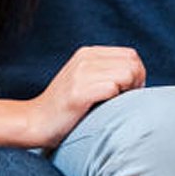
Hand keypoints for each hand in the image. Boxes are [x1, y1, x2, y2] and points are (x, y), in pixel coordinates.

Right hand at [29, 46, 145, 147]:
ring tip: (116, 103)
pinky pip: (113, 88)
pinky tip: (104, 107)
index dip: (138, 74)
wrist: (34, 122)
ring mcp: (81, 73)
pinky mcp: (78, 92)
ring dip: (128, 91)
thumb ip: (106, 71)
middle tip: (126, 99)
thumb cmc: (65, 107)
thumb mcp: (85, 78)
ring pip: (127, 74)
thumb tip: (139, 75)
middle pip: (133, 63)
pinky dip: (116, 99)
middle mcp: (85, 58)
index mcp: (88, 53)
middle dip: (137, 82)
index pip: (131, 55)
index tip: (130, 91)